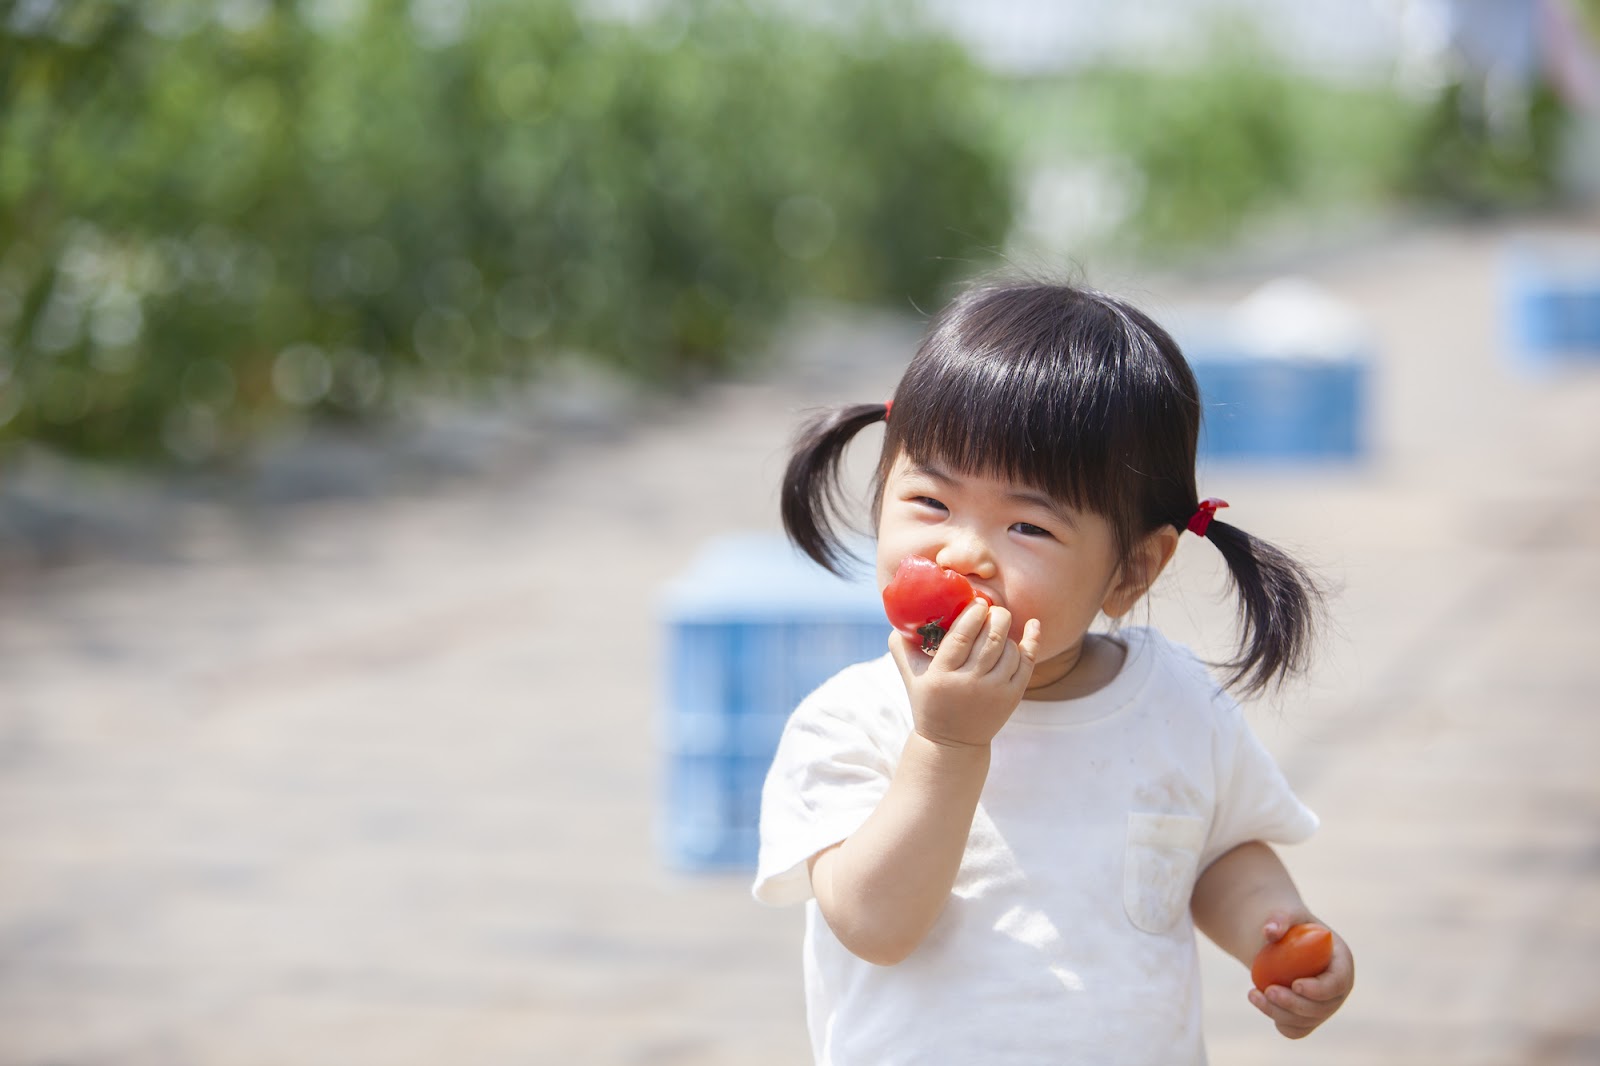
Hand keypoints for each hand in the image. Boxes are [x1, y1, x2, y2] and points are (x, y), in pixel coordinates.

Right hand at [888, 598, 1039, 749]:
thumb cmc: (929, 700)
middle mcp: (970, 683)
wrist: (952, 743)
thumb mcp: (910, 674)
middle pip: (991, 639)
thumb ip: (902, 644)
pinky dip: (1032, 640)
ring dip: (1007, 631)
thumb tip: (904, 612)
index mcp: (942, 675)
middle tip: (992, 609)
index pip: (961, 636)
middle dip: (996, 616)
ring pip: (1010, 649)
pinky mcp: (1012, 697)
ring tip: (997, 627)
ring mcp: (994, 691)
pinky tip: (1033, 624)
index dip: (973, 614)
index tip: (977, 602)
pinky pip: (1027, 662)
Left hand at [1248, 911, 1354, 1038]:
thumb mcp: (1285, 913)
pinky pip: (1295, 1030)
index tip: (1296, 984)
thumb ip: (1279, 918)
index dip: (1320, 989)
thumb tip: (1269, 932)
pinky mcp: (1306, 1016)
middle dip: (1295, 1004)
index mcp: (1341, 962)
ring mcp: (1323, 1005)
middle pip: (1323, 1008)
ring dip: (1279, 1013)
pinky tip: (1259, 1001)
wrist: (1279, 938)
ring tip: (1253, 994)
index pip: (1338, 983)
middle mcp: (1337, 988)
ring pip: (1306, 1021)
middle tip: (1268, 990)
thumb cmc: (1287, 923)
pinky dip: (1277, 1020)